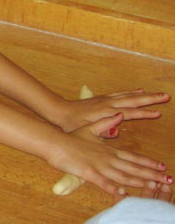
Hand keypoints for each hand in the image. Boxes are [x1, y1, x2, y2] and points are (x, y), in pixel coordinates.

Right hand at [47, 130, 170, 198]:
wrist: (54, 142)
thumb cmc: (70, 137)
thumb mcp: (90, 129)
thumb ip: (106, 123)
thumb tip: (119, 114)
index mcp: (108, 150)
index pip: (133, 157)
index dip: (149, 162)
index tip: (162, 166)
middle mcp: (107, 158)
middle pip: (134, 168)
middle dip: (152, 175)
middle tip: (168, 180)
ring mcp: (98, 166)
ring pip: (123, 176)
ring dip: (140, 182)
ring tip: (154, 187)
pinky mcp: (88, 173)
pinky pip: (103, 183)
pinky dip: (114, 188)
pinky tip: (123, 194)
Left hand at [53, 89, 168, 133]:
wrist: (59, 111)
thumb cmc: (71, 124)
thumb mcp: (85, 131)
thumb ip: (101, 132)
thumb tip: (118, 131)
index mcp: (105, 112)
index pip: (129, 112)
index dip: (144, 114)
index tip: (158, 113)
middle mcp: (107, 103)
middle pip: (133, 99)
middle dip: (151, 99)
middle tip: (166, 97)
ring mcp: (105, 99)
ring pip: (129, 95)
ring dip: (144, 94)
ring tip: (158, 94)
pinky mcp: (102, 98)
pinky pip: (121, 93)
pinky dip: (131, 92)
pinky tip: (139, 91)